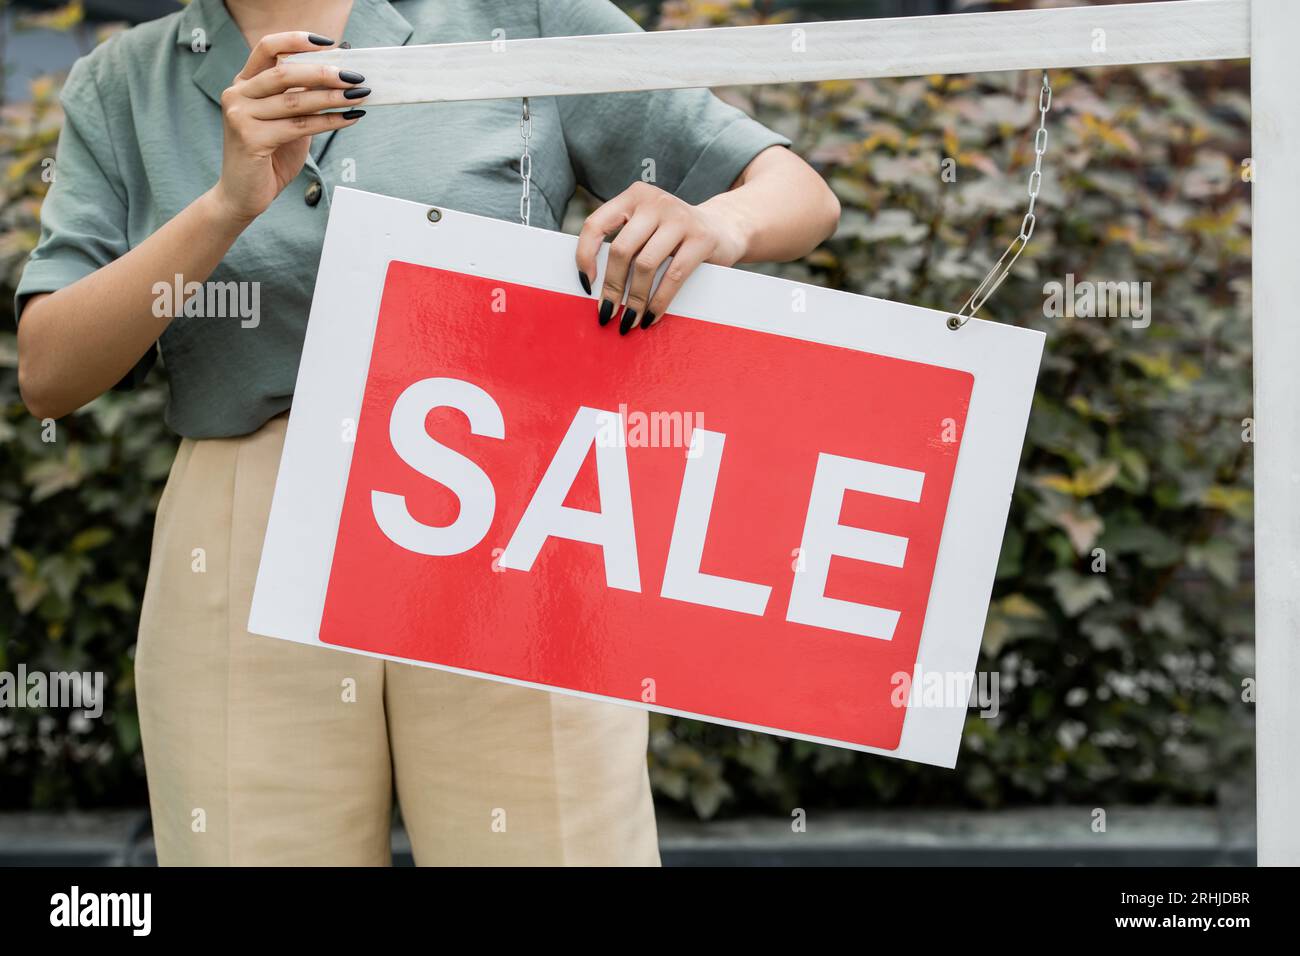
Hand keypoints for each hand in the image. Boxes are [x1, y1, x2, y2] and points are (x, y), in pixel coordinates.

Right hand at [210, 32, 369, 225]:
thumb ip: (302, 100)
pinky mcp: (250, 139)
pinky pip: (299, 126)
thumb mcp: (287, 121)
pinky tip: (350, 118)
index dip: (296, 41)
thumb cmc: (268, 157)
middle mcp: (237, 94)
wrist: (242, 195)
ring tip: (359, 95)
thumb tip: (340, 78)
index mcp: (244, 83)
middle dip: (324, 73)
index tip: (328, 43)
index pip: (267, 48)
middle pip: (284, 73)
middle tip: (355, 76)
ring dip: (333, 98)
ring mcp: (240, 116)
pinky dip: (329, 122)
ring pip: (295, 101)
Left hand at [575, 181, 748, 334]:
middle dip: (611, 287)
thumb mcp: (647, 228)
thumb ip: (625, 244)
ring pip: (645, 265)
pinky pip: (673, 276)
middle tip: (606, 313)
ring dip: (634, 300)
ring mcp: (680, 218)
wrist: (725, 227)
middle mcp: (655, 202)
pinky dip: (659, 302)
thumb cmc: (674, 236)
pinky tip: (651, 318)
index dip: (584, 256)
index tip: (586, 284)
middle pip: (621, 250)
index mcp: (634, 197)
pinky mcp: (701, 238)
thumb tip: (594, 287)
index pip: (595, 224)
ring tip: (628, 321)